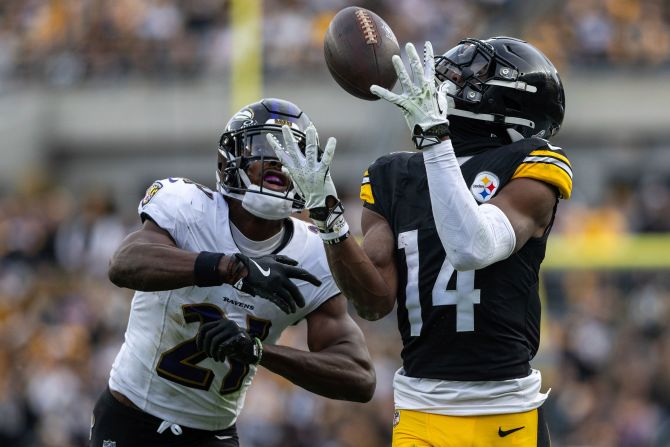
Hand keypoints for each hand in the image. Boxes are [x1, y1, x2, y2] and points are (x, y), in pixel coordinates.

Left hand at [196, 317, 261, 364]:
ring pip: (215, 341)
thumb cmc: (234, 346)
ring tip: (215, 358)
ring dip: (212, 352)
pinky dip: (219, 355)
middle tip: (209, 355)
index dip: (199, 339)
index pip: (205, 328)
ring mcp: (234, 330)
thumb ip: (214, 337)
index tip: (200, 349)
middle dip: (206, 348)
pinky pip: (223, 347)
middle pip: (209, 335)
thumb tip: (199, 343)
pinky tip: (221, 359)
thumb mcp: (223, 338)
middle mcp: (228, 323)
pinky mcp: (239, 338)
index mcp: (222, 322)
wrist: (252, 351)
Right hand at [233, 253, 320, 312]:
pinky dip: (285, 307)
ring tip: (295, 309)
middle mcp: (280, 277)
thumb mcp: (272, 258)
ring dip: (293, 304)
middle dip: (300, 298)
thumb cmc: (256, 263)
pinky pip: (279, 302)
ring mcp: (274, 286)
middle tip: (303, 304)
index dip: (311, 278)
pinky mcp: (267, 293)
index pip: (300, 273)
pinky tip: (288, 311)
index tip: (319, 283)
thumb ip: (285, 260)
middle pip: (295, 290)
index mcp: (282, 268)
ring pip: (288, 298)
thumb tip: (297, 263)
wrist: (242, 270)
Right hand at [268, 125, 349, 241]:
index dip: (275, 145)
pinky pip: (326, 159)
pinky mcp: (322, 172)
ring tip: (310, 128)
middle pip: (293, 150)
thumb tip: (284, 167)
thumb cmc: (309, 194)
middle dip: (288, 138)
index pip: (282, 155)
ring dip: (310, 139)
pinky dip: (330, 149)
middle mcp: (301, 169)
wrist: (319, 205)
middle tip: (285, 127)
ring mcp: (311, 170)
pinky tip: (332, 139)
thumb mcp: (297, 183)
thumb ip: (290, 173)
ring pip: (310, 151)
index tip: (268, 135)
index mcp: (294, 170)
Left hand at [370, 41, 449, 148]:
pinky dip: (382, 92)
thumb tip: (446, 86)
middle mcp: (422, 89)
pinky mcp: (405, 104)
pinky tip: (372, 87)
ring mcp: (413, 96)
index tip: (427, 44)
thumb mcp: (442, 102)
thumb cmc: (437, 117)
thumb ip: (442, 92)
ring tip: (394, 57)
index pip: (430, 67)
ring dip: (400, 68)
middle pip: (418, 68)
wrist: (433, 130)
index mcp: (431, 87)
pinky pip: (392, 97)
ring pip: (405, 79)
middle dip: (413, 56)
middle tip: (409, 45)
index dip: (428, 55)